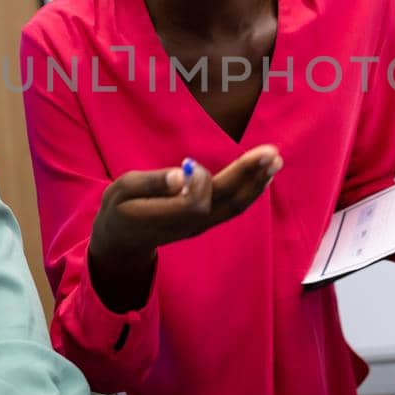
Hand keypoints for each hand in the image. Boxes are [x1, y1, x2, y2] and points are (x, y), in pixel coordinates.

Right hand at [88, 146, 281, 311]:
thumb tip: (182, 173)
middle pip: (224, 202)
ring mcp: (200, 226)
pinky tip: (264, 174)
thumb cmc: (119, 209)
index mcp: (162, 218)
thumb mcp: (121, 191)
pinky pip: (233, 207)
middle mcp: (188, 225)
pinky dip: (250, 190)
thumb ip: (151, 183)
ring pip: (233, 206)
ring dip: (256, 182)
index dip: (200, 181)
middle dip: (247, 175)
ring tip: (275, 160)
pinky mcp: (206, 221)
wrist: (123, 242)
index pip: (196, 203)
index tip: (189, 162)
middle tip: (271, 152)